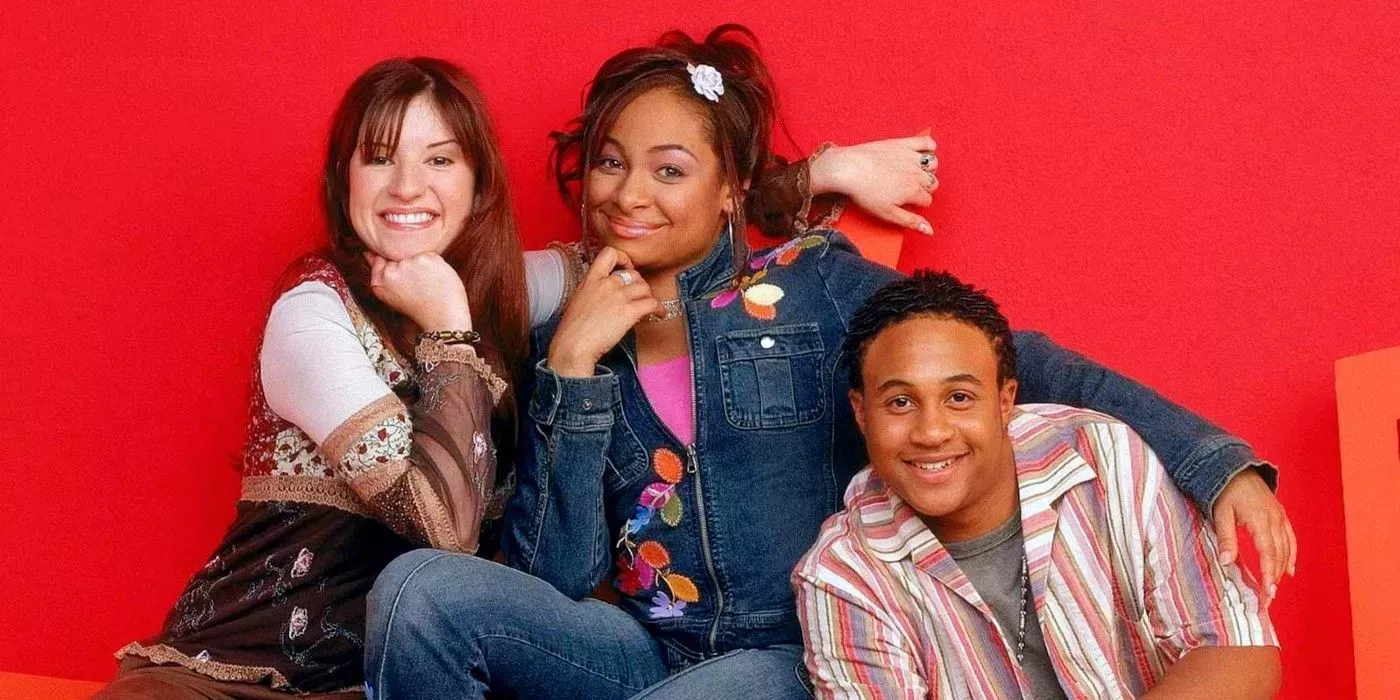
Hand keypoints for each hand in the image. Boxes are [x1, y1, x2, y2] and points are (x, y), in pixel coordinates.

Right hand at [365, 252, 471, 331]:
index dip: (394, 268)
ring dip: (420, 265)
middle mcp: (391, 272)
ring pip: (413, 255)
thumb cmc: (419, 308)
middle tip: (418, 286)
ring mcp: (409, 263)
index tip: (403, 277)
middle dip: (407, 267)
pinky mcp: (427, 258)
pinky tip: (435, 279)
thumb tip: (369, 253)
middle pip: (397, 257)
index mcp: (378, 283)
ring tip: (427, 284)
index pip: (379, 261)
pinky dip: (433, 265)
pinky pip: (428, 255)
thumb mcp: (391, 295)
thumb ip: (379, 273)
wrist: (443, 317)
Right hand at [546, 247, 661, 377]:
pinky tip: (658, 315)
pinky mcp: (629, 311)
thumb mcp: (579, 301)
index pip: (610, 253)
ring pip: (645, 287)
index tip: (627, 268)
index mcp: (591, 279)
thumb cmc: (572, 331)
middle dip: (639, 285)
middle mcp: (606, 283)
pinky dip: (658, 309)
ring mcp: (619, 296)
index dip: (623, 259)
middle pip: (634, 274)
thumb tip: (609, 296)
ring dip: (648, 297)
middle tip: (638, 297)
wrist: (573, 346)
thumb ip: (594, 291)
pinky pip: (653, 303)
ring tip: (648, 308)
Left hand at [808, 130, 937, 234]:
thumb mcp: (887, 214)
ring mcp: (910, 157)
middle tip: (907, 189)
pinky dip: (929, 146)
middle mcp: (916, 173)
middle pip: (933, 183)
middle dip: (924, 188)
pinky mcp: (903, 144)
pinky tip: (922, 153)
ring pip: (933, 163)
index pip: (927, 200)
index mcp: (913, 191)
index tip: (907, 202)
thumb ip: (910, 221)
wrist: (848, 169)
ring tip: (914, 173)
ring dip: (928, 169)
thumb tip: (930, 231)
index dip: (918, 203)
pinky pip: (927, 142)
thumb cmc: (864, 193)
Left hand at [1212, 469, 1296, 604]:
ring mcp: (1280, 517)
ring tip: (1274, 589)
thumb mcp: (1220, 514)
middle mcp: (1275, 520)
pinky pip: (1290, 538)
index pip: (1268, 554)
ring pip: (1287, 549)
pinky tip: (1288, 570)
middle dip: (1274, 579)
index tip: (1267, 594)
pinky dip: (1291, 555)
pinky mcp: (1281, 515)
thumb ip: (1226, 538)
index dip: (1269, 575)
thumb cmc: (1225, 491)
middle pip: (1279, 555)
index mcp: (1261, 520)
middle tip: (1267, 599)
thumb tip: (1227, 562)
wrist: (1235, 468)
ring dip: (1281, 570)